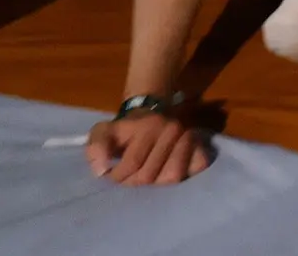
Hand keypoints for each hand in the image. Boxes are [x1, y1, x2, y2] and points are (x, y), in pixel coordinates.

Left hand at [83, 103, 216, 188]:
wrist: (152, 115)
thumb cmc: (125, 130)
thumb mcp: (104, 132)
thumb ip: (96, 148)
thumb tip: (101, 171)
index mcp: (148, 125)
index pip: (132, 164)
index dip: (119, 176)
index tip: (113, 175)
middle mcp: (172, 129)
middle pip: (151, 174)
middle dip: (134, 182)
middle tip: (129, 178)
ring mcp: (190, 138)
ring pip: (173, 176)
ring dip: (157, 183)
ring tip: (148, 177)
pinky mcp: (202, 147)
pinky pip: (195, 169)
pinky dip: (184, 175)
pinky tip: (169, 171)